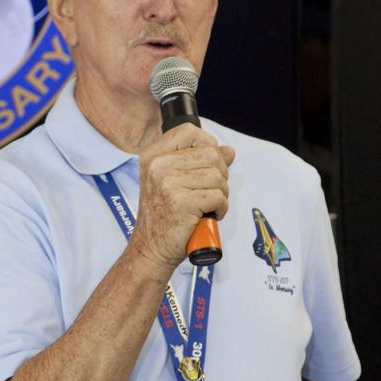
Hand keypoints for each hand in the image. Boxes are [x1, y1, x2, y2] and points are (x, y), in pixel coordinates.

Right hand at [131, 123, 235, 272]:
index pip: (190, 131)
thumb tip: (228, 150)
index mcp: (153, 155)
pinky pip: (219, 196)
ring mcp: (167, 183)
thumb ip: (200, 162)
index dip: (207, 145)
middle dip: (220, 174)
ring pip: (218, 176)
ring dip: (221, 193)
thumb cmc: (165, 216)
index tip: (206, 165)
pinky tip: (208, 215)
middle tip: (207, 192)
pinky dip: (221, 208)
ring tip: (206, 206)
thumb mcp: (175, 181)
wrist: (152, 249)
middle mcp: (157, 165)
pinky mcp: (181, 202)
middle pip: (211, 154)